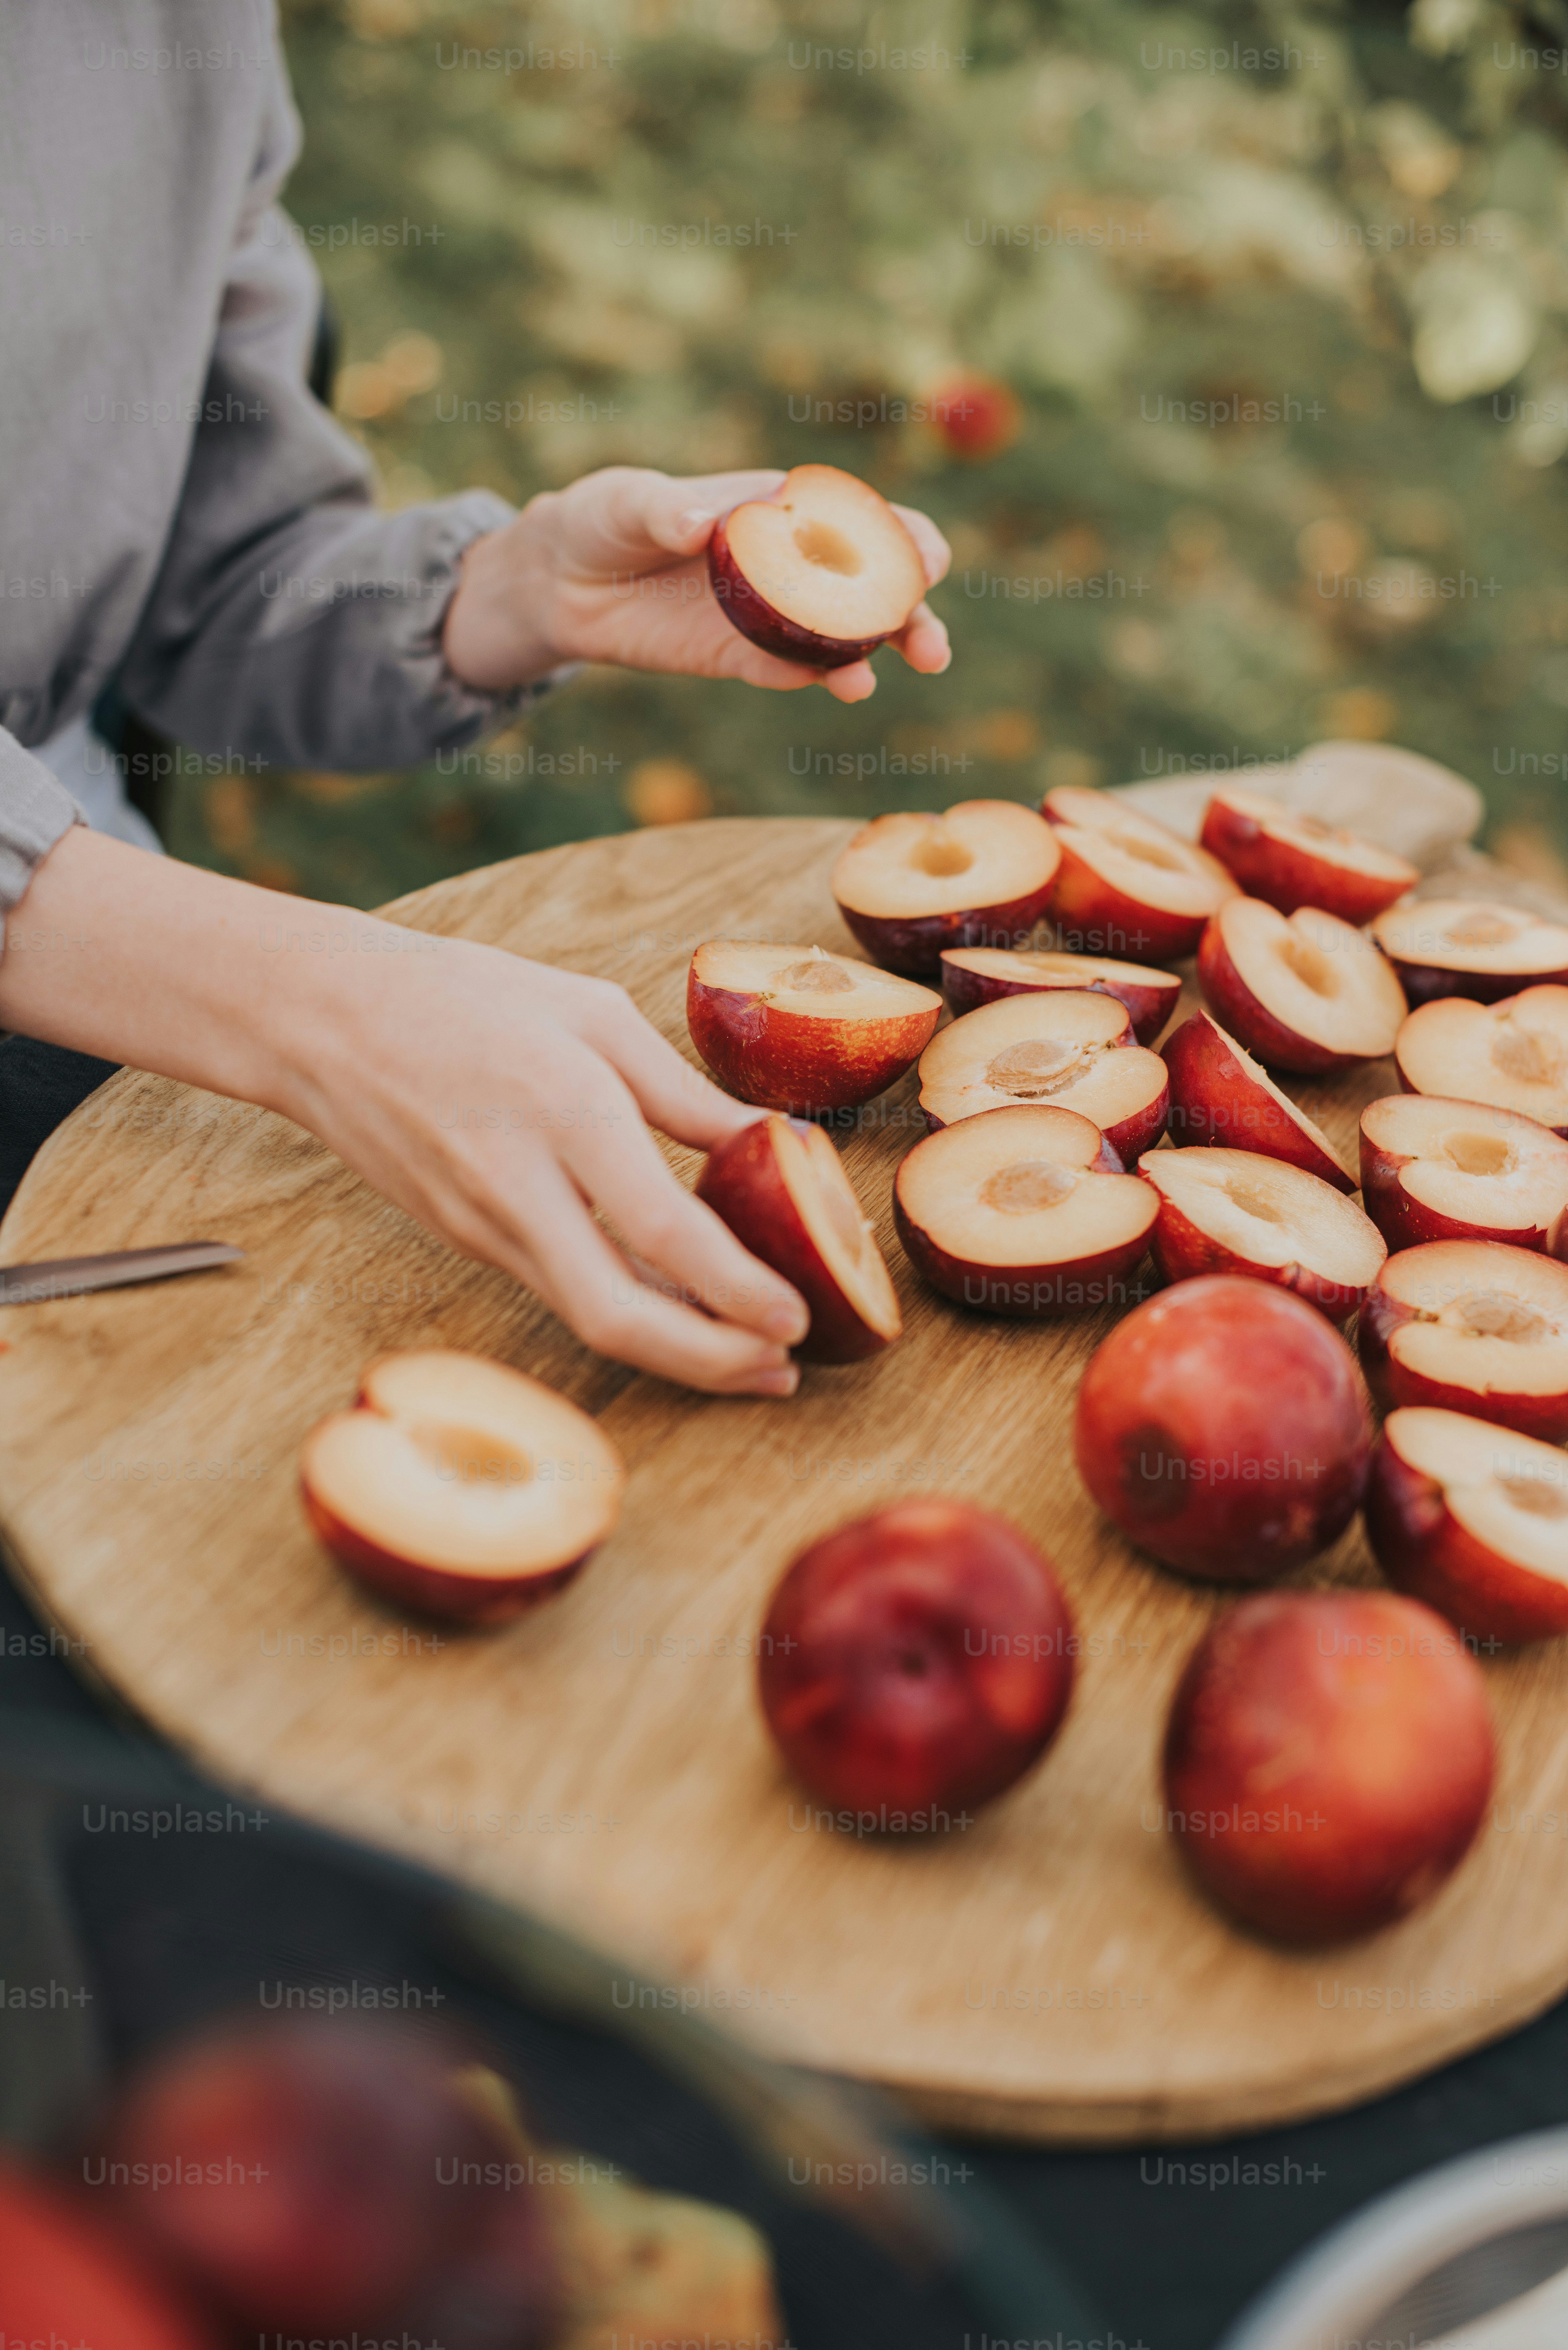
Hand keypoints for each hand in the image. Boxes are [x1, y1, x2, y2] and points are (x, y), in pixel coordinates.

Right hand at [0, 830, 808, 1395]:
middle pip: (618, 1316)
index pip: (662, 1230)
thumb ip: (685, 1092)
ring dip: (680, 1352)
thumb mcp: (593, 1012)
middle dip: (711, 1361)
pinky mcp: (467, 1240)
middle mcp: (520, 1183)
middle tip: (785, 1368)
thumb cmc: (467, 997)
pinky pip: (564, 1294)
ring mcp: (484, 1223)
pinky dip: (633, 1314)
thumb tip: (776, 1146)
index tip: (797, 1315)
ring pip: (592, 1319)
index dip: (736, 1288)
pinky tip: (684, 1310)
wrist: (321, 1020)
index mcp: (564, 1109)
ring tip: (756, 1359)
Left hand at [442, 465, 950, 706]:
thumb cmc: (605, 518)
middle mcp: (791, 565)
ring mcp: (771, 617)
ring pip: (843, 639)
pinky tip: (837, 685)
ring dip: (873, 658)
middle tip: (931, 647)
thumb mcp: (628, 503)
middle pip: (871, 589)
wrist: (566, 580)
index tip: (926, 561)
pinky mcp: (741, 659)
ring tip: (876, 680)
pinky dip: (816, 679)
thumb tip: (700, 525)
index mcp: (782, 510)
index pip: (861, 521)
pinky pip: (789, 671)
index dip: (903, 539)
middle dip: (911, 615)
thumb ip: (667, 510)